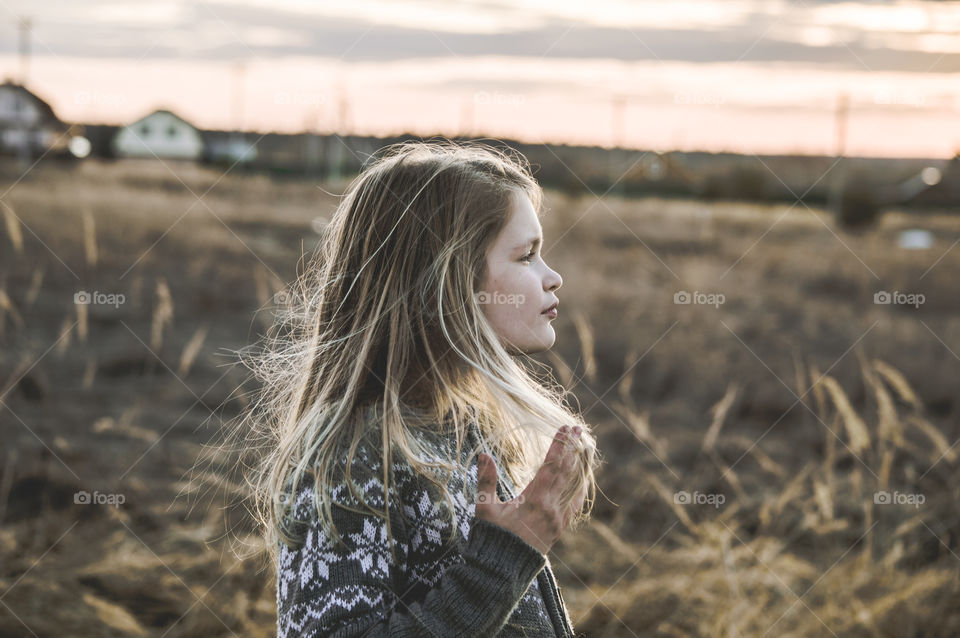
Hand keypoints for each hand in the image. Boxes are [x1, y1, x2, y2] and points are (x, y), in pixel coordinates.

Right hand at [475, 425, 587, 554]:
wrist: (503, 571)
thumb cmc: (492, 538)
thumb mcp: (485, 509)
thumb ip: (486, 481)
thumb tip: (484, 455)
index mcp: (534, 499)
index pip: (551, 465)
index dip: (559, 445)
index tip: (565, 428)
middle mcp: (551, 507)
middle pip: (567, 472)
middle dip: (572, 448)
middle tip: (578, 428)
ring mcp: (558, 519)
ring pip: (574, 486)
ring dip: (579, 465)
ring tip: (583, 447)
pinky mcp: (559, 529)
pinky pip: (574, 504)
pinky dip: (579, 488)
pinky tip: (582, 479)